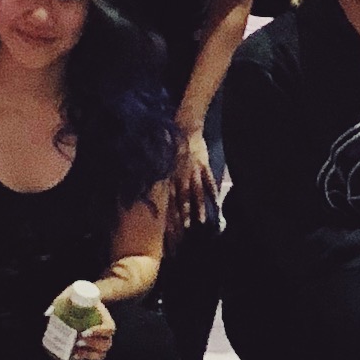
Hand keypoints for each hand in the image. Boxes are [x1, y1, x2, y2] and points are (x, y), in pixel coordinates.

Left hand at [70, 299, 116, 359]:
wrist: (82, 308)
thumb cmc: (80, 302)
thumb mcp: (77, 296)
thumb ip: (70, 298)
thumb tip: (57, 306)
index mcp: (106, 320)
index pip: (108, 328)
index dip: (98, 332)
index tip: (84, 332)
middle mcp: (106, 334)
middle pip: (105, 343)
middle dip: (92, 344)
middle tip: (78, 340)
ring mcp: (101, 343)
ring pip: (101, 353)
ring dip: (89, 353)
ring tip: (75, 348)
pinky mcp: (94, 350)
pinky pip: (95, 358)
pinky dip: (86, 357)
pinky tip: (75, 354)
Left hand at [166, 126, 215, 243]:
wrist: (184, 129)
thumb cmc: (169, 148)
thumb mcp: (158, 163)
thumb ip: (156, 180)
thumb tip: (143, 195)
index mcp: (167, 177)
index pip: (167, 201)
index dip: (168, 215)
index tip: (169, 228)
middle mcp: (180, 177)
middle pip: (181, 200)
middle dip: (183, 216)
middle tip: (185, 230)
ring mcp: (193, 172)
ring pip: (196, 193)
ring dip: (198, 207)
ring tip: (201, 221)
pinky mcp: (204, 166)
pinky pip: (209, 181)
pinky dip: (212, 192)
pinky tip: (216, 203)